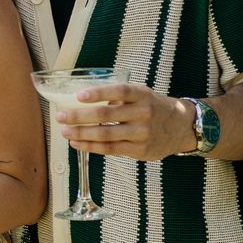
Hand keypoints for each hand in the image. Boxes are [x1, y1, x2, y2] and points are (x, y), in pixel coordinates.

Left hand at [58, 83, 195, 160]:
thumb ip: (118, 98)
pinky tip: (77, 144)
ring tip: (65, 132)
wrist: (182, 127)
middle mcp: (143, 113)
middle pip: (106, 115)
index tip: (79, 96)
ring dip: (81, 134)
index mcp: (142, 95)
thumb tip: (84, 101)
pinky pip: (111, 149)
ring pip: (106, 135)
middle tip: (60, 116)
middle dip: (79, 116)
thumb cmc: (153, 107)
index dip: (99, 93)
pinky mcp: (140, 150)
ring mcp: (142, 133)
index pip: (119, 92)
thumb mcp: (141, 95)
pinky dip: (91, 147)